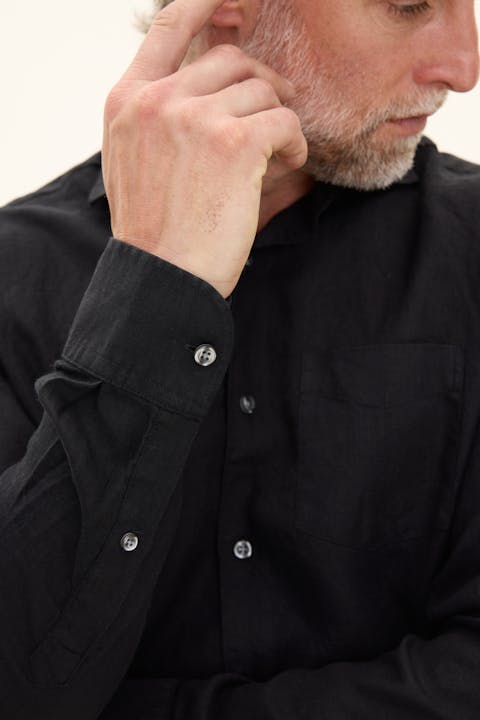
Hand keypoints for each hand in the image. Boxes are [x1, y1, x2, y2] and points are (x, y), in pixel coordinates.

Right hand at [102, 0, 306, 297]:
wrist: (162, 278)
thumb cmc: (156, 233)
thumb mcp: (137, 164)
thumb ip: (166, 120)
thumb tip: (222, 90)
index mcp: (128, 101)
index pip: (169, 26)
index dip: (207, 2)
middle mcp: (157, 99)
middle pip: (230, 58)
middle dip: (261, 82)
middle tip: (278, 108)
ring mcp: (193, 117)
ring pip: (262, 89)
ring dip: (280, 118)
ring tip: (281, 153)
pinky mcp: (233, 143)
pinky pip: (284, 120)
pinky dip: (296, 141)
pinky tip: (291, 163)